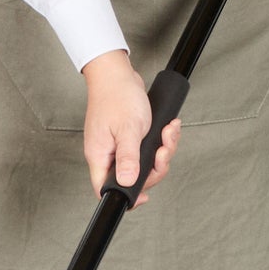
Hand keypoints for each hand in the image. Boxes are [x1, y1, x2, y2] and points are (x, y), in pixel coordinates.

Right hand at [82, 49, 178, 198]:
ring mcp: (118, 147)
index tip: (145, 195)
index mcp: (100, 156)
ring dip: (162, 150)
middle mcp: (108, 155)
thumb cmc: (117, 96)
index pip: (107, 189)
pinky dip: (161, 140)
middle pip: (133, 179)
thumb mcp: (128, 129)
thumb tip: (127, 182)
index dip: (126, 196)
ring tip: (168, 132)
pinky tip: (168, 128)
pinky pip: (147, 150)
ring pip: (144, 163)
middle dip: (155, 166)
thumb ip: (128, 158)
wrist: (117, 73)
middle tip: (162, 150)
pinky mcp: (128, 139)